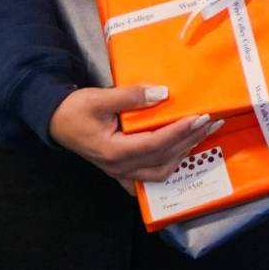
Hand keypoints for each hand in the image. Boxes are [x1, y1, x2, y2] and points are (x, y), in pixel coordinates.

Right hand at [48, 85, 219, 183]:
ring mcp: (120, 172)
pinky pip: (149, 176)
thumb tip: (162, 93)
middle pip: (163, 158)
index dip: (180, 132)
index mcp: (114, 151)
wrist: (57, 122)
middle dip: (190, 140)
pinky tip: (182, 156)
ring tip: (202, 134)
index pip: (155, 144)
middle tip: (211, 122)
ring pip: (160, 171)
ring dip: (183, 153)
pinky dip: (168, 167)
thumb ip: (131, 96)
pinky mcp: (121, 170)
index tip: (200, 117)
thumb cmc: (76, 110)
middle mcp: (120, 167)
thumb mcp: (100, 98)